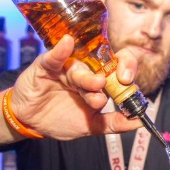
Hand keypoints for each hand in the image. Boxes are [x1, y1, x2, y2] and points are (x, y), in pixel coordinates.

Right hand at [8, 35, 142, 139]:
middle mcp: (86, 71)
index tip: (129, 82)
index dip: (128, 69)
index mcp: (100, 81)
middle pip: (103, 63)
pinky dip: (60, 50)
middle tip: (115, 82)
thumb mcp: (91, 125)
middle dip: (112, 72)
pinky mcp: (46, 66)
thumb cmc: (60, 118)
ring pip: (81, 68)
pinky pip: (54, 57)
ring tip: (95, 85)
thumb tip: (139, 122)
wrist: (31, 122)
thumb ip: (114, 123)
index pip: (119, 66)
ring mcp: (67, 67)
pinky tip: (67, 43)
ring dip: (88, 77)